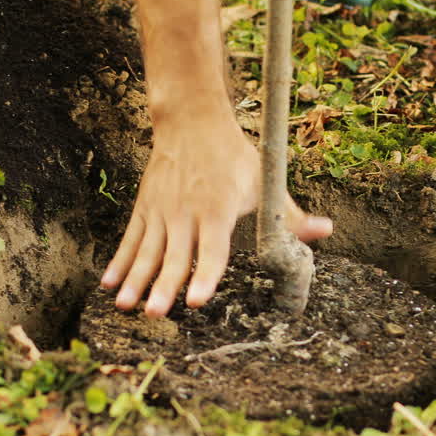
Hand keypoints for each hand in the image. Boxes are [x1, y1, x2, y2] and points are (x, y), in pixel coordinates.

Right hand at [101, 115, 331, 316]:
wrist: (191, 121)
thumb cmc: (233, 155)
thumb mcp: (264, 181)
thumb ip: (289, 215)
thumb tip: (326, 231)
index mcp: (218, 209)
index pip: (213, 249)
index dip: (206, 276)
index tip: (198, 300)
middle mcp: (186, 212)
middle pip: (174, 256)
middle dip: (163, 286)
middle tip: (154, 314)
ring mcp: (162, 211)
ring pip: (147, 251)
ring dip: (135, 280)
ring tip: (126, 307)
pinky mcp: (145, 208)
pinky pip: (130, 240)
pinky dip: (119, 263)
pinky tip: (109, 286)